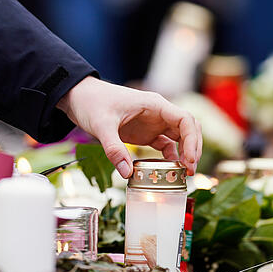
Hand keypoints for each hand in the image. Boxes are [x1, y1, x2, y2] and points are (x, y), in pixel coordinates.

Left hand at [57, 76, 201, 177]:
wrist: (79, 97)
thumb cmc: (92, 102)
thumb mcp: (102, 126)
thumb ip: (114, 149)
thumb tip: (127, 174)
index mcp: (154, 105)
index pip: (185, 119)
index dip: (191, 140)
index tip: (189, 160)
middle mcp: (159, 113)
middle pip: (188, 128)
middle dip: (193, 148)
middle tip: (190, 170)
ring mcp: (154, 123)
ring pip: (180, 137)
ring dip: (185, 153)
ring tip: (184, 173)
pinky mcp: (146, 132)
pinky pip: (166, 145)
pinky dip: (171, 157)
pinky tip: (168, 170)